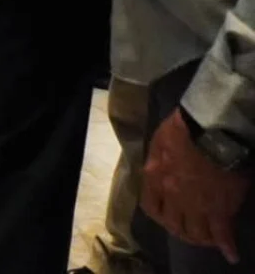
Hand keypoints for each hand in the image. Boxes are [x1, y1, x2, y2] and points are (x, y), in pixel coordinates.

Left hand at [142, 109, 249, 261]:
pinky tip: (231, 254)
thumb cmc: (183, 129)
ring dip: (202, 239)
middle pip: (174, 224)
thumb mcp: (159, 142)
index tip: (168, 218)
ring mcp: (197, 205)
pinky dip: (227, 246)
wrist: (212, 131)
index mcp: (154, 178)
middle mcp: (172, 196)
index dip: (160, 216)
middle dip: (182, 232)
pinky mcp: (220, 209)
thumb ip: (158, 160)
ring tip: (209, 241)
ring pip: (196, 232)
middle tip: (191, 234)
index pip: (151, 206)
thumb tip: (159, 170)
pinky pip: (222, 233)